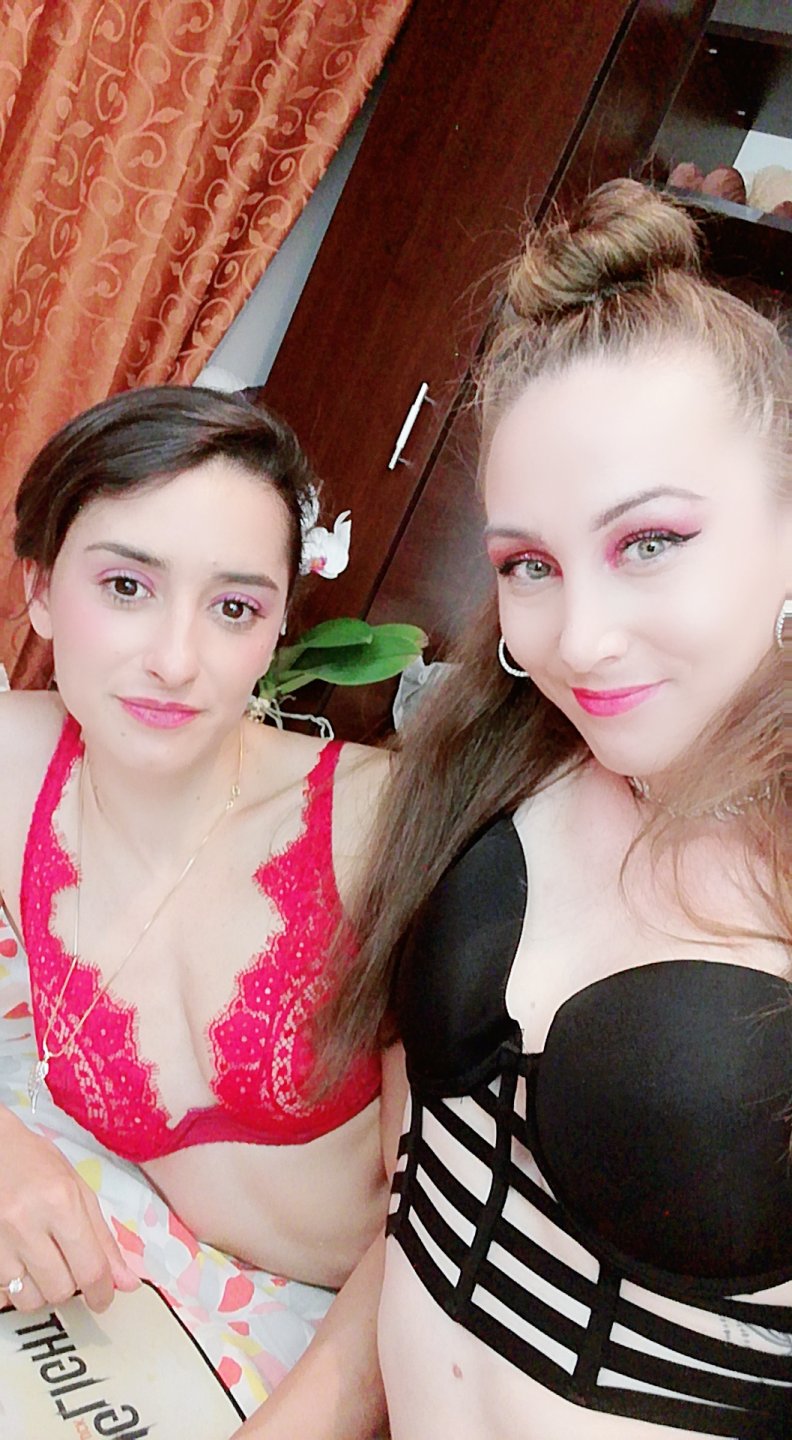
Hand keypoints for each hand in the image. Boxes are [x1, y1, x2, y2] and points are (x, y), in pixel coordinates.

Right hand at [0, 1107, 139, 1312]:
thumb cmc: (34, 1163)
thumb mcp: (77, 1189)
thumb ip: (102, 1238)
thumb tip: (126, 1281)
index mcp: (61, 1202)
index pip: (90, 1268)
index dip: (102, 1292)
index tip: (102, 1298)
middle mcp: (28, 1223)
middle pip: (60, 1289)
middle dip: (71, 1286)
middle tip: (68, 1265)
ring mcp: (0, 1241)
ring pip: (29, 1299)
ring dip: (42, 1289)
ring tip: (42, 1262)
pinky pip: (3, 1294)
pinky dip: (15, 1287)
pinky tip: (20, 1265)